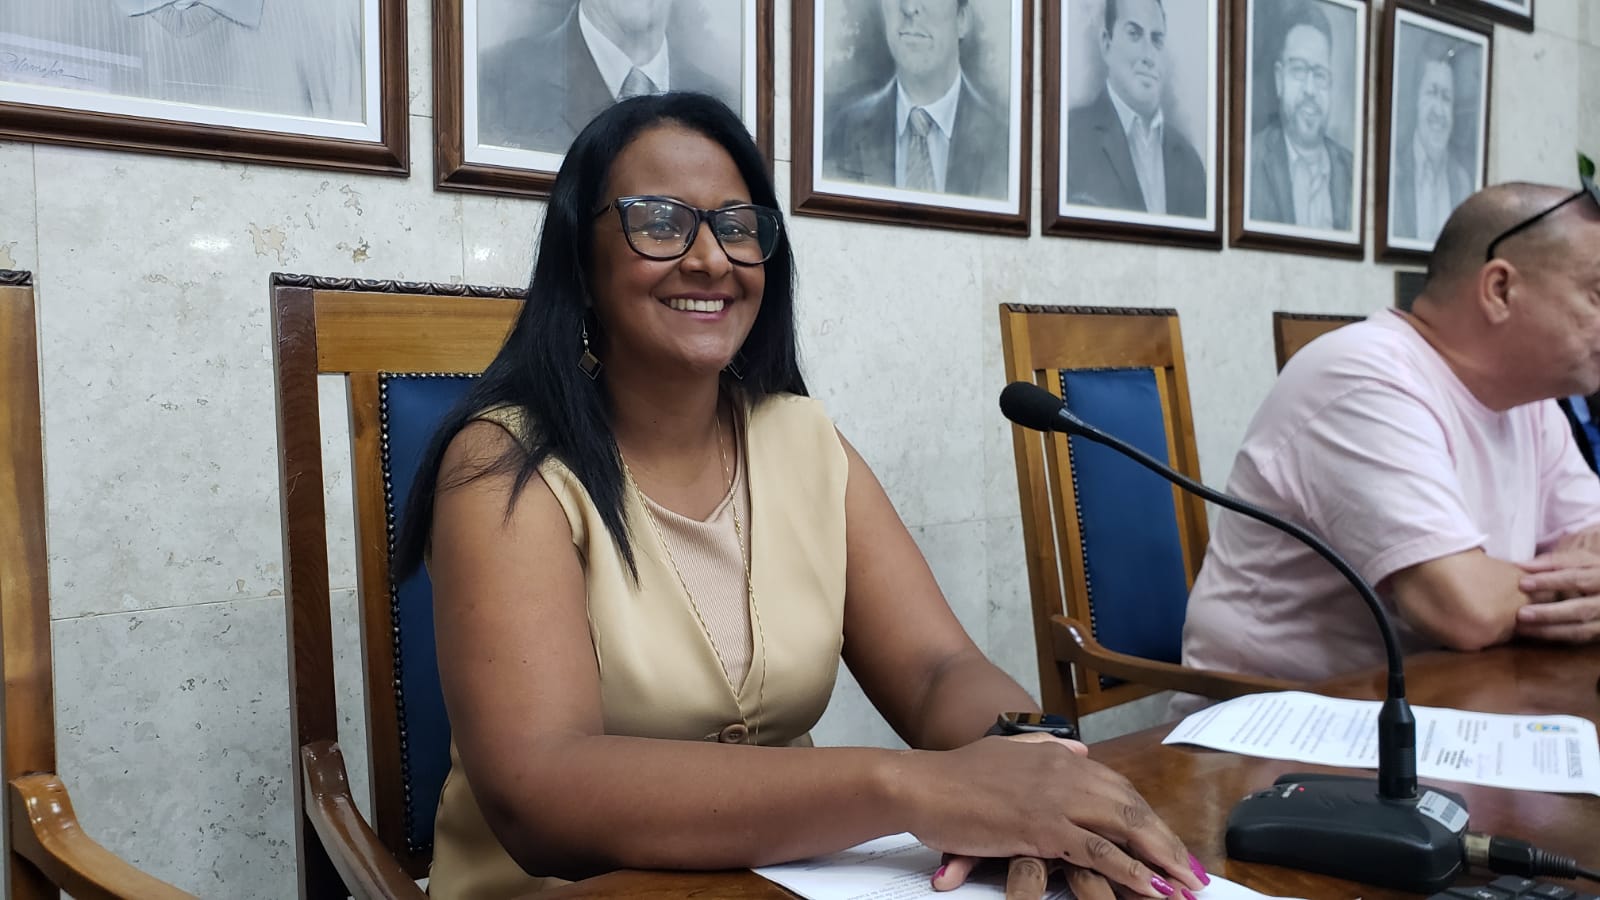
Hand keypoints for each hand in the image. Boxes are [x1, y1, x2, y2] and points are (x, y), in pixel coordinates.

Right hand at [909, 733, 1203, 897]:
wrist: (921, 785)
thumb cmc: (956, 775)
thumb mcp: (1007, 753)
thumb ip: (1045, 751)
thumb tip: (1079, 750)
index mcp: (1059, 758)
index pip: (1119, 788)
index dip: (1149, 818)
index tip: (1170, 844)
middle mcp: (1066, 772)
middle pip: (1132, 808)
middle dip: (1167, 842)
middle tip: (1193, 872)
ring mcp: (1056, 799)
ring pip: (1125, 827)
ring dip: (1161, 858)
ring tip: (1185, 885)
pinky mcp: (1042, 827)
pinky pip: (1099, 852)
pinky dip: (1131, 870)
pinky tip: (1153, 888)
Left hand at [1516, 552, 1599, 641]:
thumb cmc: (1585, 570)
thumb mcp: (1577, 560)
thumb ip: (1552, 563)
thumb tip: (1522, 566)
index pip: (1576, 578)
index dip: (1550, 581)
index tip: (1523, 583)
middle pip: (1581, 609)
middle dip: (1550, 613)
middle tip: (1521, 614)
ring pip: (1581, 629)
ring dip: (1549, 630)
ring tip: (1521, 627)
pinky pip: (1578, 638)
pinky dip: (1555, 636)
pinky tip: (1532, 633)